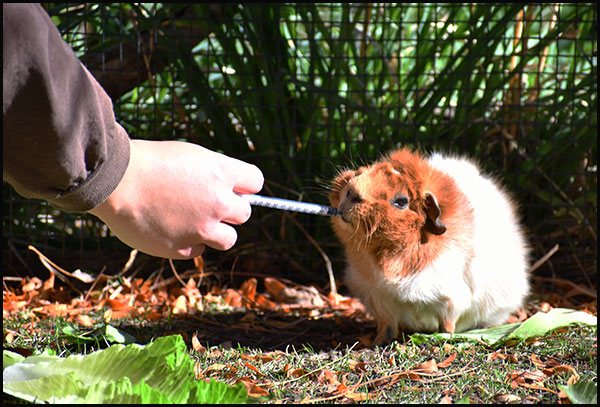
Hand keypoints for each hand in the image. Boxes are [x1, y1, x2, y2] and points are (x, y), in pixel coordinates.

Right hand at [89, 139, 262, 258]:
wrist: (115, 181)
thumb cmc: (149, 161)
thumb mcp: (190, 156)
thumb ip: (215, 173)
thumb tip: (231, 188)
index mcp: (221, 173)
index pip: (256, 181)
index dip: (246, 185)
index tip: (237, 187)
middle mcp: (217, 202)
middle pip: (245, 213)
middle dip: (230, 209)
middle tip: (208, 204)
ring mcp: (201, 228)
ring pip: (229, 239)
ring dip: (216, 232)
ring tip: (194, 221)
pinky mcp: (182, 248)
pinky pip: (199, 252)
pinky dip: (189, 244)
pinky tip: (172, 229)